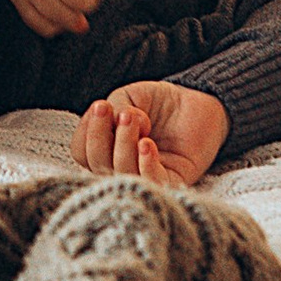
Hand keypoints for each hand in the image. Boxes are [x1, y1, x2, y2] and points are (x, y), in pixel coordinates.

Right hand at [73, 78, 229, 189]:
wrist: (198, 102)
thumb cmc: (159, 102)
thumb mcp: (129, 97)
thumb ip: (115, 107)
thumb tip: (117, 124)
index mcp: (106, 148)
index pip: (82, 152)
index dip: (87, 132)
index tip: (102, 106)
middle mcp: (121, 166)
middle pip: (97, 166)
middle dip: (102, 138)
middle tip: (122, 114)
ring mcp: (145, 176)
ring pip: (121, 175)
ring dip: (124, 146)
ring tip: (137, 121)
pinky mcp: (172, 182)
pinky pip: (152, 183)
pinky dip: (145, 164)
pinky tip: (147, 144)